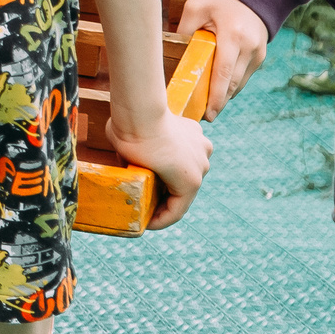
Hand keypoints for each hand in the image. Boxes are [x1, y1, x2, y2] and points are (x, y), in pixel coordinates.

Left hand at [107, 106, 210, 228]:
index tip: (146, 223)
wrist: (139, 110)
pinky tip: (163, 152)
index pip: (175, 212)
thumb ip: (139, 182)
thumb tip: (134, 185)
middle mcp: (202, 167)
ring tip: (156, 176)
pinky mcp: (197, 132)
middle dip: (166, 197)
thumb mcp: (132, 170)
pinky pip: (188, 149)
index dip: (158, 221)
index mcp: (189, 183)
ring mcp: (202, 148)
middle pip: (183, 190)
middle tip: (148, 202)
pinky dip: (178, 154)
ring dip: (174, 174)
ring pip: (188, 169)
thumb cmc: (132, 143)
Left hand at [174, 0, 269, 117]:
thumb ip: (185, 28)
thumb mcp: (196, 7)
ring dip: (225, 96)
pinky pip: (244, 76)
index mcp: (232, 35)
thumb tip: (175, 52)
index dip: (216, 97)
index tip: (207, 114)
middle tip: (203, 116)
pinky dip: (231, 84)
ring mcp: (258, 53)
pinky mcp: (260, 56)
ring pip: (240, 83)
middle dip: (219, 102)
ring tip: (208, 106)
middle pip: (233, 83)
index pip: (223, 73)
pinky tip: (219, 90)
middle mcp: (249, 47)